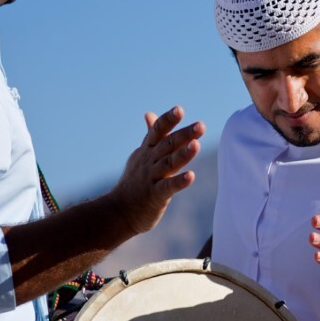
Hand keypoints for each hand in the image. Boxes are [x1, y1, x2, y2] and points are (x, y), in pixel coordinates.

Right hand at [106, 106, 203, 237]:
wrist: (119, 211)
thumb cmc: (134, 182)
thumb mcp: (140, 155)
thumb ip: (150, 135)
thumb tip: (149, 114)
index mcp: (147, 151)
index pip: (157, 131)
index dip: (168, 120)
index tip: (180, 109)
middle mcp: (149, 162)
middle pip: (167, 145)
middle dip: (184, 134)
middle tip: (201, 125)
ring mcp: (151, 178)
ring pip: (168, 164)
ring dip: (183, 154)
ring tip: (196, 144)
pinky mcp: (155, 196)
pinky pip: (168, 187)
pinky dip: (179, 181)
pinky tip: (191, 176)